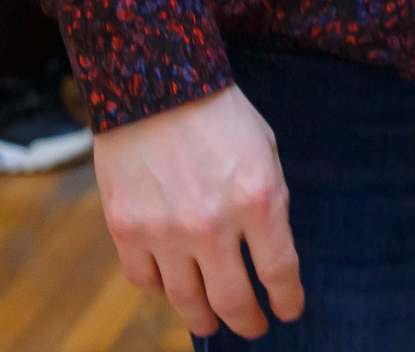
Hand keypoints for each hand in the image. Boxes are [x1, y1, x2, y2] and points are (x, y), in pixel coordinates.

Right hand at [94, 87, 302, 340]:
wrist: (157, 87)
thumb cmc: (221, 114)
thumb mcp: (265, 152)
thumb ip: (267, 202)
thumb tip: (269, 249)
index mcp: (259, 200)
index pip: (279, 271)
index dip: (286, 299)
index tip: (289, 311)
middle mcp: (212, 224)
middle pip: (231, 297)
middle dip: (247, 321)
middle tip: (253, 328)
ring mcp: (164, 230)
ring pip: (184, 298)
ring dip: (201, 318)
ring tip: (211, 323)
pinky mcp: (125, 228)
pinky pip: (144, 279)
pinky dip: (160, 291)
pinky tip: (172, 289)